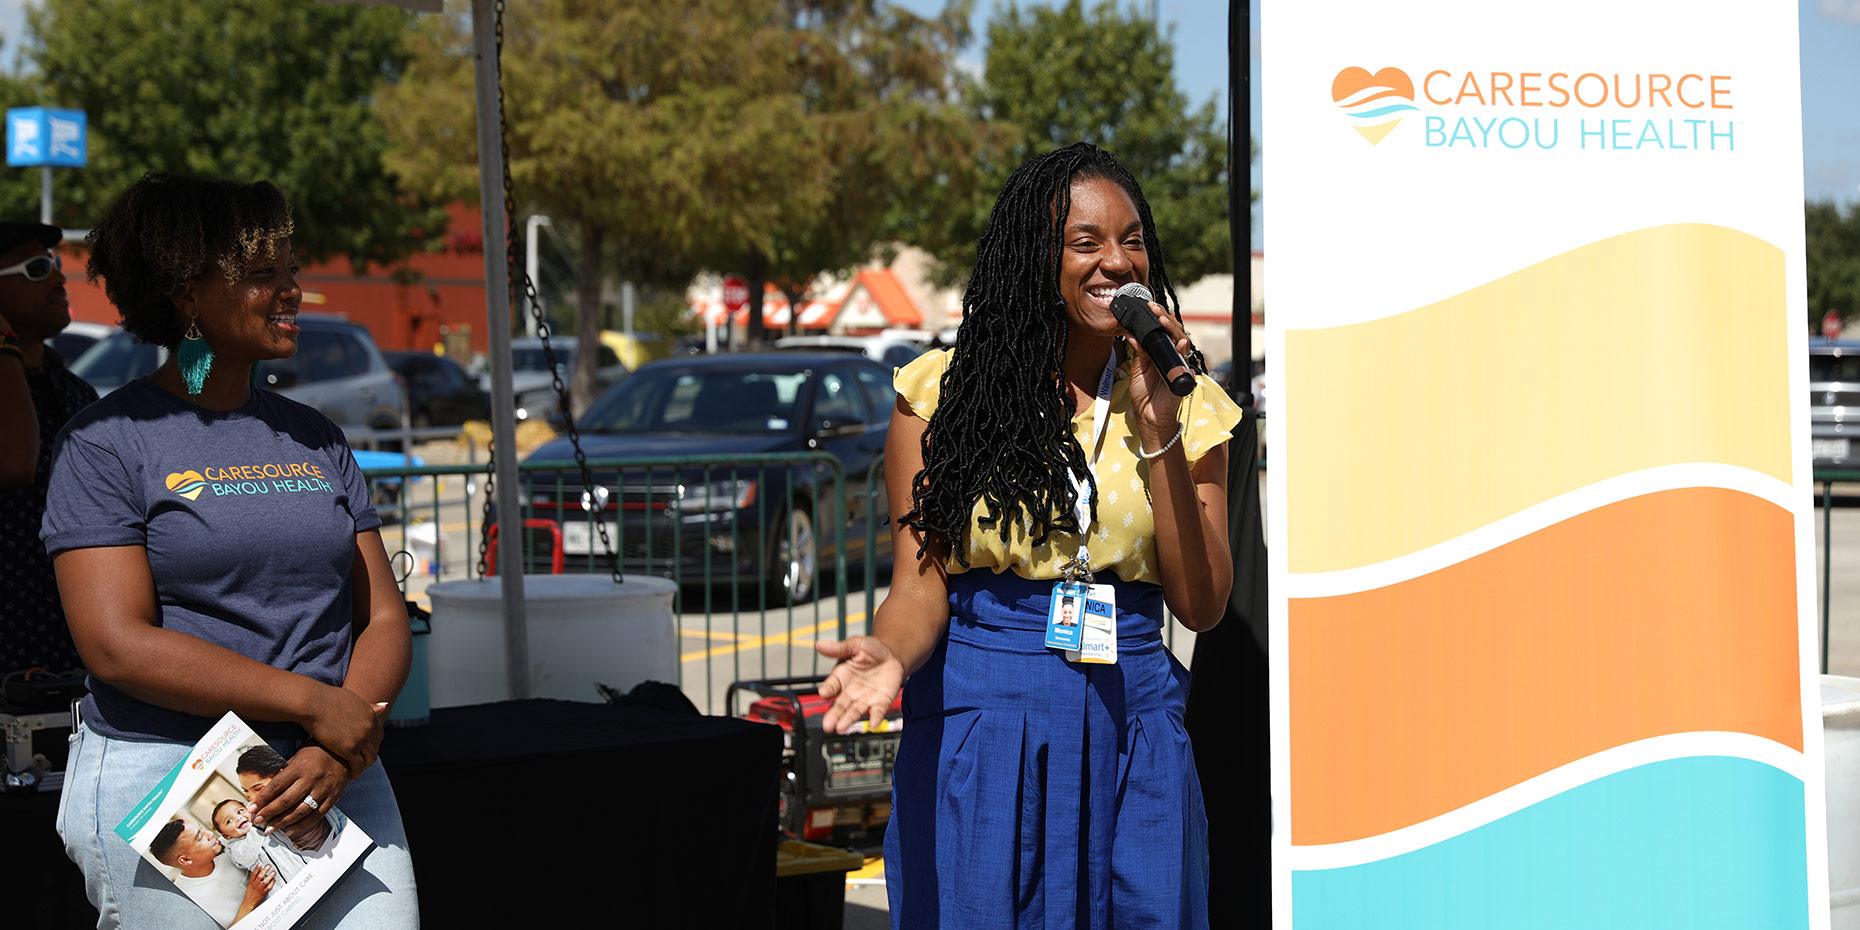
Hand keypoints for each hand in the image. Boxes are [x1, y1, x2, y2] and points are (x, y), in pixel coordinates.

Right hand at [240, 863, 275, 912]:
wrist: (249, 901)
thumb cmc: (250, 892)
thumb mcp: (249, 884)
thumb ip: (253, 878)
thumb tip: (255, 870)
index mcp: (251, 882)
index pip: (254, 874)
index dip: (257, 868)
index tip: (260, 864)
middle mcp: (255, 885)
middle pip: (260, 876)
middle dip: (264, 870)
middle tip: (269, 866)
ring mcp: (259, 889)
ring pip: (265, 882)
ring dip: (270, 876)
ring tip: (273, 872)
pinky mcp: (263, 893)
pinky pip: (269, 887)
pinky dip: (272, 883)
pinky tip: (274, 880)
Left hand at [249, 744, 347, 838]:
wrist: (345, 753)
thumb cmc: (317, 753)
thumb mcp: (298, 756)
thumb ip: (284, 773)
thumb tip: (266, 791)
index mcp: (300, 766)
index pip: (276, 785)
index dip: (262, 798)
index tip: (251, 808)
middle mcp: (312, 778)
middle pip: (286, 800)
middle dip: (269, 813)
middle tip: (257, 821)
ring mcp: (324, 789)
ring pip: (301, 810)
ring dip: (283, 822)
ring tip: (270, 829)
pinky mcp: (333, 797)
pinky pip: (317, 815)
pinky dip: (302, 825)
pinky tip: (290, 830)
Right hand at [301, 685, 385, 775]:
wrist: (313, 703)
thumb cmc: (327, 698)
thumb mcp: (353, 700)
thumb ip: (369, 706)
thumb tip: (385, 705)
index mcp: (371, 716)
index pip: (379, 735)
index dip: (372, 744)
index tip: (364, 750)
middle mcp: (369, 728)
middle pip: (375, 748)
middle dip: (368, 756)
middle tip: (360, 763)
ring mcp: (361, 739)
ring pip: (369, 759)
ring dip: (364, 767)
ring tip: (355, 772)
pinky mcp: (349, 749)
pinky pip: (357, 766)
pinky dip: (355, 773)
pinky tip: (349, 776)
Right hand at [814, 636, 904, 734]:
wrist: (893, 656)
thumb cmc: (872, 651)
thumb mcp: (856, 644)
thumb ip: (839, 648)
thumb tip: (819, 644)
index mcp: (841, 677)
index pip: (831, 685)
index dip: (827, 690)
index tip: (824, 693)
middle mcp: (850, 691)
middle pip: (840, 705)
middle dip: (833, 715)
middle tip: (827, 725)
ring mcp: (864, 699)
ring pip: (854, 712)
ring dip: (848, 720)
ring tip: (840, 728)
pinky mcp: (880, 702)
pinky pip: (877, 711)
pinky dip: (875, 718)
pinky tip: (873, 724)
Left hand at [1122, 299, 1191, 439]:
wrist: (1148, 417)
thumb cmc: (1144, 394)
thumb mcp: (1138, 369)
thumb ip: (1138, 351)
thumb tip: (1131, 332)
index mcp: (1159, 353)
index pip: (1162, 330)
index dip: (1158, 317)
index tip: (1149, 306)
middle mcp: (1171, 356)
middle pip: (1174, 332)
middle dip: (1165, 318)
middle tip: (1154, 308)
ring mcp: (1179, 364)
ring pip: (1181, 341)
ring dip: (1172, 329)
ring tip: (1162, 320)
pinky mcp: (1183, 376)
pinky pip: (1185, 360)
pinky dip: (1182, 350)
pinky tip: (1179, 343)